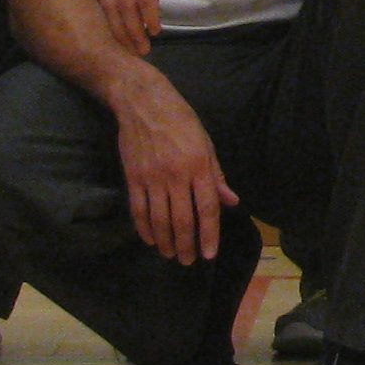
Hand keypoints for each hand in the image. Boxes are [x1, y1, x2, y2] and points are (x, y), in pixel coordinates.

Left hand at [95, 0, 231, 54]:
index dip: (108, 20)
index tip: (120, 36)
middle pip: (109, 4)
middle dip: (118, 31)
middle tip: (130, 49)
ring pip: (126, 6)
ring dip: (133, 31)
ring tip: (143, 46)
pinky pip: (146, 1)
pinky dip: (148, 19)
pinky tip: (156, 29)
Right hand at [112, 70, 238, 263]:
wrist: (143, 102)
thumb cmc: (181, 120)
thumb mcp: (206, 143)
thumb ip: (216, 175)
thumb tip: (231, 202)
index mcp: (199, 166)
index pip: (206, 208)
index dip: (209, 235)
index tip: (209, 255)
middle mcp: (176, 175)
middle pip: (182, 220)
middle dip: (187, 245)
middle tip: (189, 262)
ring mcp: (151, 177)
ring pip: (159, 219)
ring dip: (166, 242)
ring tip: (171, 255)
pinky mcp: (132, 177)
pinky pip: (138, 210)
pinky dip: (144, 228)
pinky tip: (150, 240)